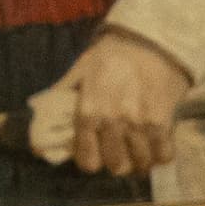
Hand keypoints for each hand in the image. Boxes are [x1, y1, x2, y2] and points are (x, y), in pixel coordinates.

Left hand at [54, 27, 194, 176]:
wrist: (151, 39)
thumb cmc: (112, 55)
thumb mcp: (80, 72)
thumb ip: (62, 99)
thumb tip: (40, 131)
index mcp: (88, 111)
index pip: (88, 160)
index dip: (92, 162)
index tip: (98, 156)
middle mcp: (112, 121)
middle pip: (116, 165)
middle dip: (118, 163)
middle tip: (122, 153)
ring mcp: (139, 123)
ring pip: (140, 163)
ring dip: (141, 161)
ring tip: (141, 152)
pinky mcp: (163, 121)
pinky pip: (164, 155)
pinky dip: (161, 155)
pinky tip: (158, 146)